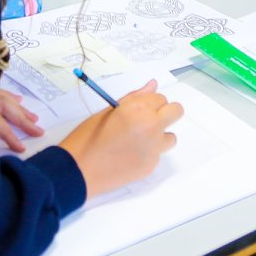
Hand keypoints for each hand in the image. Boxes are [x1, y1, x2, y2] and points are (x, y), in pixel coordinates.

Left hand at [0, 88, 43, 152]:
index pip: (5, 131)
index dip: (14, 141)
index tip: (22, 148)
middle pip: (16, 114)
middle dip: (27, 124)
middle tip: (39, 131)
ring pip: (13, 102)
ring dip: (24, 111)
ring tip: (33, 118)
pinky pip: (4, 91)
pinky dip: (12, 97)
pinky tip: (17, 99)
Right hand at [60, 81, 182, 194]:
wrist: (79, 170)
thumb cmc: (88, 136)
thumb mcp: (108, 112)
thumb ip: (134, 98)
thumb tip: (153, 85)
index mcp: (139, 110)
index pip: (160, 98)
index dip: (150, 102)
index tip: (139, 109)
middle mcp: (152, 127)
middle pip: (176, 112)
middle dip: (165, 113)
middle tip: (146, 120)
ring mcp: (154, 148)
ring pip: (171, 136)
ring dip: (159, 135)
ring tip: (137, 140)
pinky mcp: (151, 166)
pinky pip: (158, 154)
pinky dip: (148, 152)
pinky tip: (129, 155)